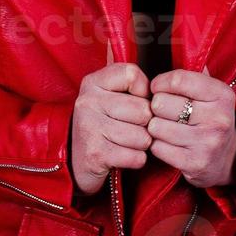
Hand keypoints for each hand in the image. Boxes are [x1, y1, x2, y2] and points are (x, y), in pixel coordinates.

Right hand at [69, 49, 152, 196]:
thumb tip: (158, 85)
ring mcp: (89, 128)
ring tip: (128, 143)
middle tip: (133, 128)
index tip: (136, 101)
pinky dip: (136, 160)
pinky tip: (124, 156)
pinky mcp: (95, 154)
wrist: (78, 161)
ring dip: (142, 144)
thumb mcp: (108, 96)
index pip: (132, 74)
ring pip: (143, 136)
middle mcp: (87, 101)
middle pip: (143, 109)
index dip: (143, 91)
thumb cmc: (103, 125)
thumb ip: (129, 83)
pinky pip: (137, 157)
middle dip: (146, 124)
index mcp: (92, 82)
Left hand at [146, 68, 235, 187]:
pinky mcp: (196, 163)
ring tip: (164, 127)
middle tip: (163, 111)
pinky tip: (167, 143)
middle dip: (156, 107)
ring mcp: (208, 142)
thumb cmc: (210, 117)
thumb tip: (171, 41)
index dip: (160, 83)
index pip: (177, 79)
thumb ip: (194, 71)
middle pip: (161, 103)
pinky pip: (158, 148)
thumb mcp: (210, 92)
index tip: (158, 88)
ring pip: (156, 127)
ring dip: (154, 127)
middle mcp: (219, 118)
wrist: (228, 158)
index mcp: (222, 94)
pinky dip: (157, 145)